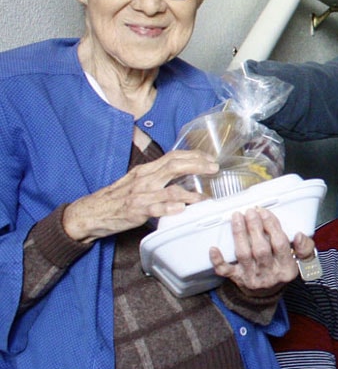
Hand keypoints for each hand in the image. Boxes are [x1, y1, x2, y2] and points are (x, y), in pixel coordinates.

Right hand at [63, 150, 218, 242]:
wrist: (91, 212)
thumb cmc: (117, 197)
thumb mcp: (137, 181)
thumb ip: (158, 177)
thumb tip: (182, 174)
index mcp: (146, 170)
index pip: (173, 157)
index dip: (193, 156)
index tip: (209, 158)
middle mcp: (145, 179)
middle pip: (174, 166)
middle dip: (197, 165)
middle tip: (214, 168)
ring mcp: (140, 195)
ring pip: (168, 189)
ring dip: (189, 192)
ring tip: (203, 196)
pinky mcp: (136, 211)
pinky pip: (155, 208)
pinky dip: (169, 208)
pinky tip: (181, 209)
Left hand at [210, 207, 314, 297]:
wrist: (266, 294)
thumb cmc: (282, 269)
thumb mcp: (301, 261)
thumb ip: (305, 247)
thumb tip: (298, 235)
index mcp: (287, 268)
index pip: (280, 244)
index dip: (272, 227)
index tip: (265, 212)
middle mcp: (269, 275)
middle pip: (261, 249)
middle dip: (254, 227)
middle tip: (250, 211)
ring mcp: (252, 278)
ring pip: (243, 255)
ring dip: (239, 234)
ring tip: (237, 217)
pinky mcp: (237, 280)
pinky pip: (225, 271)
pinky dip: (218, 260)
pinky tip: (214, 248)